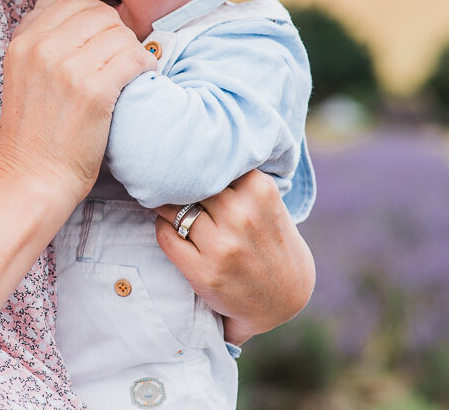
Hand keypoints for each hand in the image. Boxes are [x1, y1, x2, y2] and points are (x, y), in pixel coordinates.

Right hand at [0, 0, 155, 208]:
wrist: (32, 178)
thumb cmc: (33, 132)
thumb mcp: (21, 75)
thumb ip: (42, 40)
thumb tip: (78, 11)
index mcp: (22, 42)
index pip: (70, 2)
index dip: (94, 17)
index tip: (101, 39)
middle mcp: (41, 50)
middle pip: (98, 14)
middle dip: (116, 32)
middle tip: (120, 57)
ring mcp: (67, 69)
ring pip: (120, 34)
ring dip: (132, 50)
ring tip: (129, 71)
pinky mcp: (93, 92)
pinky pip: (134, 57)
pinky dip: (144, 66)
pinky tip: (140, 79)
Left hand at [154, 170, 315, 344]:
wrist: (284, 300)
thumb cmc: (271, 242)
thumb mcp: (268, 202)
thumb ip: (237, 178)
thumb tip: (194, 149)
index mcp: (259, 191)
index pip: (210, 161)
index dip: (196, 163)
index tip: (188, 164)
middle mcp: (241, 216)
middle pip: (190, 182)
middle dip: (179, 183)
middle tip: (171, 184)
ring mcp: (222, 246)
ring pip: (173, 207)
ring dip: (166, 205)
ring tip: (171, 206)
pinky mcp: (204, 272)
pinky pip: (166, 236)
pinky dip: (164, 228)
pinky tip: (173, 229)